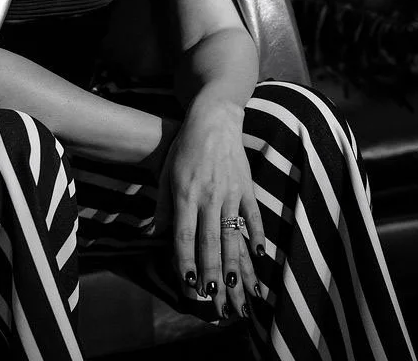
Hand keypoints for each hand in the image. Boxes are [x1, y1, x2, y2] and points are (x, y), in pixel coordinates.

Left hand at [153, 92, 265, 319]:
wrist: (213, 118)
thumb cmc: (185, 146)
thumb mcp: (166, 173)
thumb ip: (164, 207)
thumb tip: (156, 236)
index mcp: (186, 193)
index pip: (184, 236)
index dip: (186, 262)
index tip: (189, 286)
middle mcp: (209, 196)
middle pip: (210, 242)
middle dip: (212, 274)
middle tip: (214, 300)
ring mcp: (231, 192)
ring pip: (233, 234)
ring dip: (235, 263)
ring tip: (237, 288)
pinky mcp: (247, 186)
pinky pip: (254, 215)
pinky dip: (258, 235)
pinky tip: (261, 255)